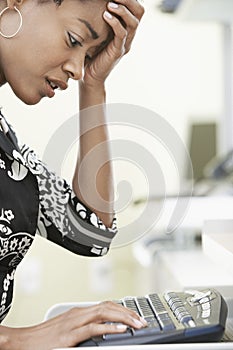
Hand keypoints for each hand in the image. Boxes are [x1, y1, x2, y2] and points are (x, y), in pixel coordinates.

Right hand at [2, 301, 146, 348]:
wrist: (24, 341)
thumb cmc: (45, 337)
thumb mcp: (69, 328)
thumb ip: (86, 325)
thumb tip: (104, 330)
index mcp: (80, 312)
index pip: (107, 305)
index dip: (123, 309)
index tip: (136, 315)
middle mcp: (79, 314)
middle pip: (109, 306)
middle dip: (128, 312)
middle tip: (142, 320)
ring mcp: (74, 323)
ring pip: (104, 313)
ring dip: (123, 318)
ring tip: (137, 324)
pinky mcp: (70, 336)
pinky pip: (93, 329)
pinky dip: (108, 328)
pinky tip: (120, 330)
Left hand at [83, 0, 143, 86]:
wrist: (90, 75)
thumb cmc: (91, 52)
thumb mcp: (97, 31)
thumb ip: (101, 18)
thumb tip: (96, 2)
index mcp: (125, 28)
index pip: (135, 8)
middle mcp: (128, 35)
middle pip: (139, 12)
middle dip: (129, 0)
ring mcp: (125, 44)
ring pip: (133, 22)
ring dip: (122, 10)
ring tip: (110, 4)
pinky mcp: (118, 51)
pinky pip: (122, 34)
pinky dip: (115, 23)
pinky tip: (106, 16)